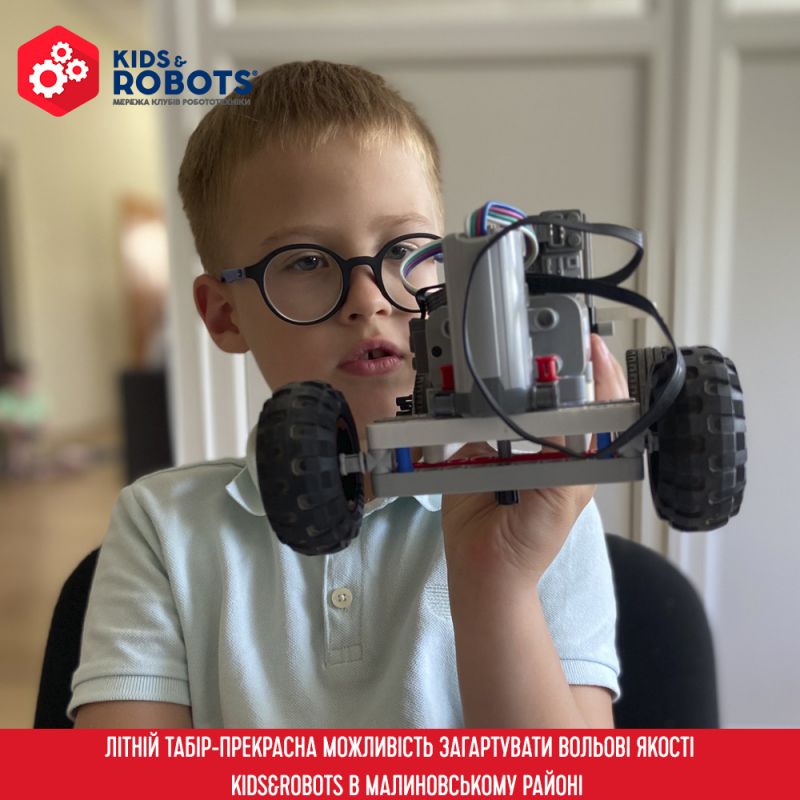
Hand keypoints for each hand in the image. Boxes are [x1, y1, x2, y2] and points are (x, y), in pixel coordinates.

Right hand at [441, 334, 628, 581]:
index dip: (597, 373)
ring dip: (509, 375)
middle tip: (547, 330)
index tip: (590, 342)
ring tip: (511, 348)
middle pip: (549, 392)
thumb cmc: (534, 537)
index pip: (594, 405)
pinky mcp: (472, 445)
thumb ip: (569, 450)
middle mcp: (541, 440)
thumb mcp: (564, 492)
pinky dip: (469, 398)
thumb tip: (567, 403)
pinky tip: (471, 378)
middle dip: (550, 363)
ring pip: (511, 398)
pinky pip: (471, 416)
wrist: (484, 565)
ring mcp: (505, 440)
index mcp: (574, 452)